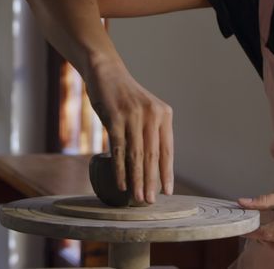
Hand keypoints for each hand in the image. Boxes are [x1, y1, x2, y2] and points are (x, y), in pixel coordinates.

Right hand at [85, 57, 173, 203]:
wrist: (105, 72)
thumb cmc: (124, 96)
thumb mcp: (145, 109)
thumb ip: (150, 131)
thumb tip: (151, 164)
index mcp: (164, 114)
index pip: (167, 149)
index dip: (167, 172)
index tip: (167, 191)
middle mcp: (151, 115)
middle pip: (152, 156)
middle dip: (152, 181)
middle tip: (150, 201)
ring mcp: (133, 116)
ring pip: (137, 155)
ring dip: (137, 180)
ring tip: (138, 198)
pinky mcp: (115, 118)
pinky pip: (119, 150)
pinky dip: (120, 170)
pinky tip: (121, 184)